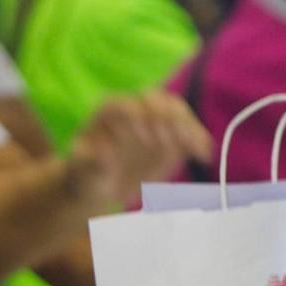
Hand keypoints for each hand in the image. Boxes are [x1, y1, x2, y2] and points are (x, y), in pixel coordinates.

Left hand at [71, 93, 213, 206]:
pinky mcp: (172, 137)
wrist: (100, 185)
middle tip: (169, 141)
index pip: (127, 104)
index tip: (143, 138)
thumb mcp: (81, 170)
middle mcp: (136, 109)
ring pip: (177, 112)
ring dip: (188, 127)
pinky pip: (189, 132)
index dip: (137, 117)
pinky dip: (198, 141)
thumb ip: (88, 161)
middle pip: (157, 100)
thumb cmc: (85, 174)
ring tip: (195, 148)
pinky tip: (204, 156)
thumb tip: (102, 154)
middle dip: (166, 117)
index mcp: (110, 110)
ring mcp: (156, 121)